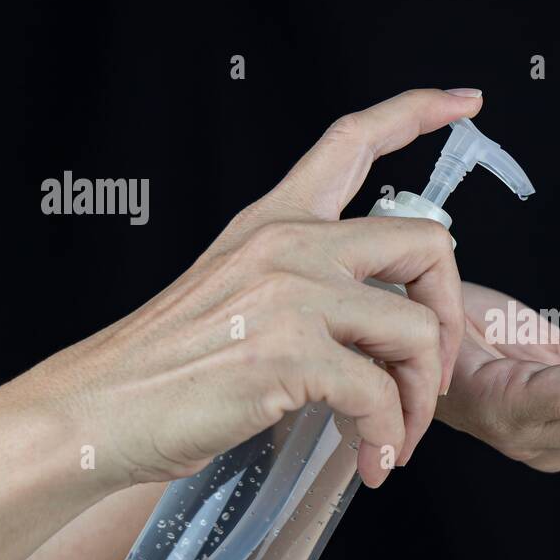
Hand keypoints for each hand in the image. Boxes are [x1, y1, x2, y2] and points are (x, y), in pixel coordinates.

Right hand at [24, 89, 482, 488]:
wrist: (95, 409)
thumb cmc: (163, 366)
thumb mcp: (232, 291)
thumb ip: (302, 283)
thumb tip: (375, 321)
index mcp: (274, 222)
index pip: (355, 140)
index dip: (417, 112)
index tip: (464, 100)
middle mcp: (289, 244)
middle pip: (427, 244)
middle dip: (450, 317)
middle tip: (430, 376)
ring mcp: (291, 295)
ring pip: (417, 331)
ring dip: (419, 399)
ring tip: (393, 438)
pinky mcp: (289, 355)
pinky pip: (380, 395)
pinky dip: (386, 438)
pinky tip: (370, 459)